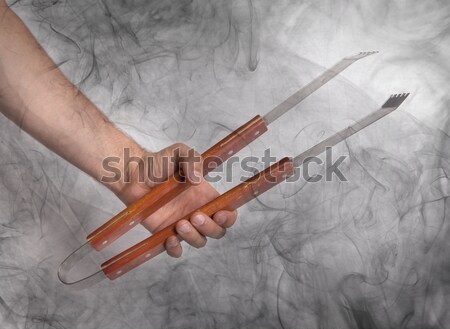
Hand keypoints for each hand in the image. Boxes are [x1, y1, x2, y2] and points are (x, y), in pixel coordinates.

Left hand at [114, 143, 237, 256]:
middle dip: (210, 228)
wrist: (134, 174)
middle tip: (194, 216)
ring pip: (199, 241)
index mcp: (206, 196)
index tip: (219, 214)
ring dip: (194, 237)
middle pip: (217, 231)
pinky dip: (176, 249)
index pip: (228, 213)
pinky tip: (169, 238)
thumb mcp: (179, 152)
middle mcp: (197, 212)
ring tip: (179, 224)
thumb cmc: (159, 162)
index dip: (228, 218)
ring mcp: (182, 224)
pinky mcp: (164, 233)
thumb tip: (198, 179)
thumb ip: (192, 160)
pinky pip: (176, 250)